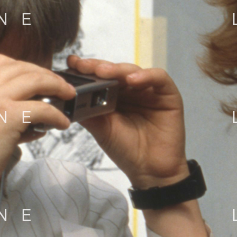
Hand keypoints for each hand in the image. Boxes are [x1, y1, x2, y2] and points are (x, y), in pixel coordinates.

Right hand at [0, 55, 73, 236]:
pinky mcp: (9, 114)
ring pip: (37, 80)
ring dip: (58, 87)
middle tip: (61, 86)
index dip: (26, 67)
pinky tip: (62, 123)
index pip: (3, 61)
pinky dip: (57, 115)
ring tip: (68, 97)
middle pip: (23, 67)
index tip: (39, 76)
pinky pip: (43, 108)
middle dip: (46, 75)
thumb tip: (32, 107)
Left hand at [66, 55, 188, 188]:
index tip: (71, 64)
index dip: (86, 70)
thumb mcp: (101, 129)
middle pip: (115, 71)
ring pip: (134, 71)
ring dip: (118, 70)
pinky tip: (132, 80)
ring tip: (103, 72)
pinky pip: (159, 78)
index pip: (100, 77)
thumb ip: (87, 111)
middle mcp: (132, 91)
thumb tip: (67, 95)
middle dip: (98, 67)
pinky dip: (146, 76)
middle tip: (83, 66)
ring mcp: (150, 91)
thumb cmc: (127, 150)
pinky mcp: (168, 95)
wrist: (151, 172)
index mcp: (115, 96)